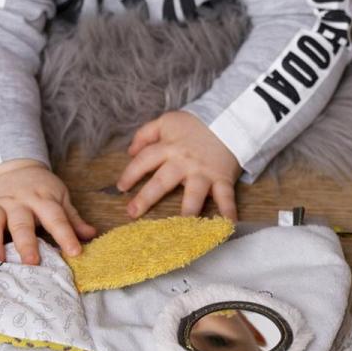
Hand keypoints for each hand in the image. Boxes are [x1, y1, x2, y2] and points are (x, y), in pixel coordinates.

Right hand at [0, 158, 96, 264]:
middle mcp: (18, 202)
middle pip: (21, 222)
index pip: (56, 217)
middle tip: (31, 262)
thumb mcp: (58, 196)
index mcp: (41, 198)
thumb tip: (90, 235)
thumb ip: (72, 218)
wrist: (7, 166)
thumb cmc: (38, 187)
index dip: (65, 235)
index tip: (74, 252)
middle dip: (26, 243)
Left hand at [116, 111, 241, 221]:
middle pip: (162, 182)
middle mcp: (184, 162)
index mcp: (169, 148)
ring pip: (193, 195)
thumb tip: (130, 152)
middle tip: (132, 213)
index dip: (130, 173)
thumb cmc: (195, 124)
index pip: (144, 160)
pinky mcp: (222, 179)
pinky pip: (226, 198)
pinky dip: (228, 212)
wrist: (229, 120)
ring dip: (187, 213)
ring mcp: (204, 172)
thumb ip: (146, 134)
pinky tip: (227, 226)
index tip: (121, 187)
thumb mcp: (167, 121)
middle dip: (146, 198)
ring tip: (178, 230)